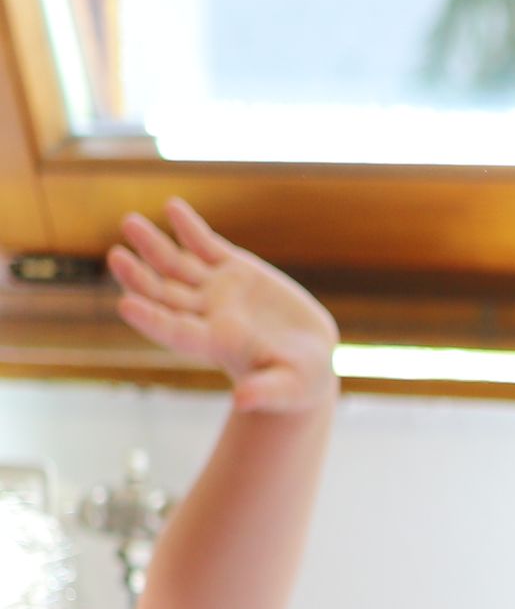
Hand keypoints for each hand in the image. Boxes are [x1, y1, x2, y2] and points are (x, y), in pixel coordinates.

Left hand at [108, 204, 335, 412]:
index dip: (150, 319)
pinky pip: (206, 245)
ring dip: (152, 245)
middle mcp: (207, 314)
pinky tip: (173, 207)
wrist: (305, 360)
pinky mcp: (235, 271)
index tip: (125, 305)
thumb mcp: (288, 389)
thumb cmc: (296, 384)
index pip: (174, 331)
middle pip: (164, 294)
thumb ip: (266, 392)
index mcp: (214, 343)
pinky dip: (189, 227)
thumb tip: (243, 402)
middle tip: (116, 257)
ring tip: (130, 222)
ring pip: (176, 264)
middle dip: (139, 276)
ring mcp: (217, 289)